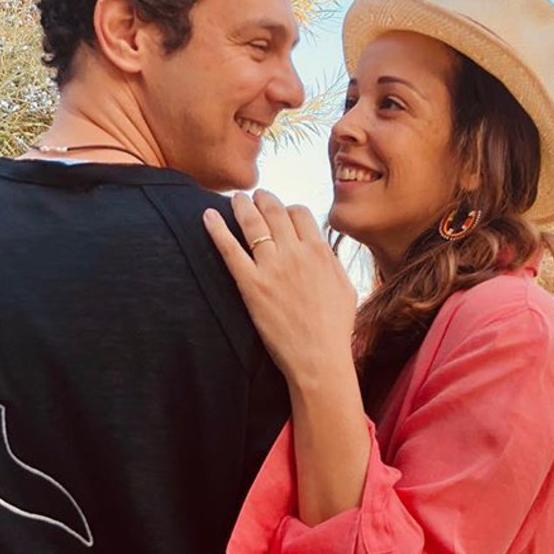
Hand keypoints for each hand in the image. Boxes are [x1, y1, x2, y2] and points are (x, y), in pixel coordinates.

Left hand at [204, 190, 357, 387]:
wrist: (319, 358)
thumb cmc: (335, 330)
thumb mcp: (345, 288)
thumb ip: (332, 263)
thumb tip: (323, 250)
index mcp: (319, 251)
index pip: (300, 213)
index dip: (288, 208)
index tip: (281, 212)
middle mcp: (295, 253)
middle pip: (275, 211)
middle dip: (263, 199)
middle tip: (254, 195)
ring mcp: (271, 268)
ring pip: (252, 223)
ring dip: (241, 205)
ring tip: (235, 199)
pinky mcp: (251, 285)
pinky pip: (230, 249)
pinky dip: (217, 229)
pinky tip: (208, 216)